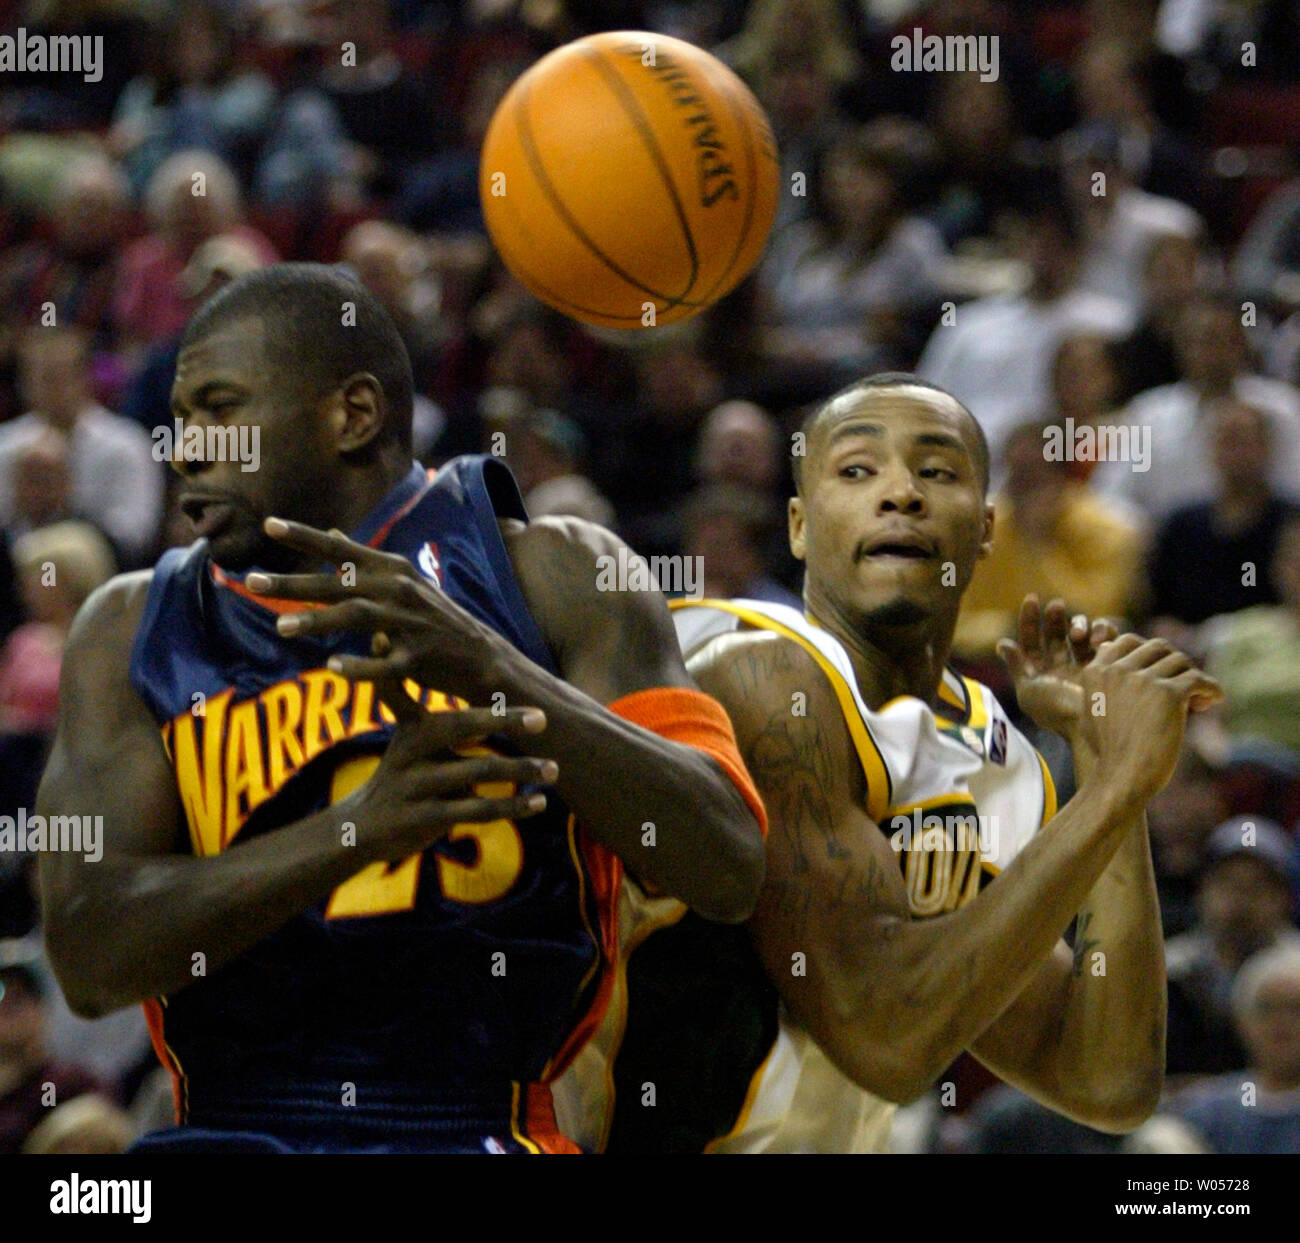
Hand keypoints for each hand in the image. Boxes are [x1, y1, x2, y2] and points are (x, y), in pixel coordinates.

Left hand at [246, 518, 507, 700]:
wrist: (481, 656)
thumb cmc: (433, 618)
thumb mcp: (403, 581)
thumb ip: (363, 561)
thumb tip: (331, 530)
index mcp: (392, 569)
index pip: (341, 549)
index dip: (305, 536)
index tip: (267, 525)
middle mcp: (399, 590)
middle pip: (338, 583)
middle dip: (293, 583)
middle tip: (251, 581)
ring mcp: (410, 624)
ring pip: (357, 617)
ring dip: (318, 622)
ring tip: (281, 627)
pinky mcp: (418, 659)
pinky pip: (383, 664)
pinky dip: (359, 667)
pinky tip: (333, 668)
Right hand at [342, 678, 556, 859]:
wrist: (359, 827)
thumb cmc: (401, 775)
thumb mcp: (408, 739)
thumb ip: (441, 718)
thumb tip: (486, 693)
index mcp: (412, 727)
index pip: (452, 705)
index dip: (481, 698)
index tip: (510, 681)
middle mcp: (411, 750)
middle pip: (461, 726)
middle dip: (503, 720)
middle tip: (542, 718)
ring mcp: (415, 784)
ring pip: (476, 772)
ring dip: (520, 770)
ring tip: (553, 770)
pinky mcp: (422, 817)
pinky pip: (475, 811)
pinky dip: (510, 806)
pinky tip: (538, 803)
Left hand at [997, 596, 1115, 743]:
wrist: (1091, 729)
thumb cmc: (1056, 714)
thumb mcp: (1029, 691)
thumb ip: (1017, 666)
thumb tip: (1003, 643)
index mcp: (1040, 671)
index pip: (1031, 639)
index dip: (1029, 619)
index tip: (1032, 599)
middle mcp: (1061, 666)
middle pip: (1056, 632)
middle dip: (1056, 616)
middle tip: (1057, 606)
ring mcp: (1084, 664)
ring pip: (1081, 633)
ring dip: (1079, 625)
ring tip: (1079, 634)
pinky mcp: (1107, 665)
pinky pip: (1106, 640)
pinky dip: (1103, 634)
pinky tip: (1099, 640)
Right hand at [1080, 635, 1223, 807]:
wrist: (1121, 778)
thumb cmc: (1107, 753)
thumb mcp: (1091, 710)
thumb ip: (1099, 679)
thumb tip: (1105, 646)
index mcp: (1096, 671)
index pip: (1129, 641)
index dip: (1149, 654)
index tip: (1160, 673)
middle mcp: (1118, 669)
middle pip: (1159, 647)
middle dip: (1174, 664)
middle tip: (1183, 686)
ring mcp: (1143, 678)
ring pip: (1181, 661)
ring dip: (1192, 678)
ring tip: (1199, 700)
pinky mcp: (1169, 693)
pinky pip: (1200, 679)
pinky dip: (1211, 689)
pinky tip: (1212, 701)